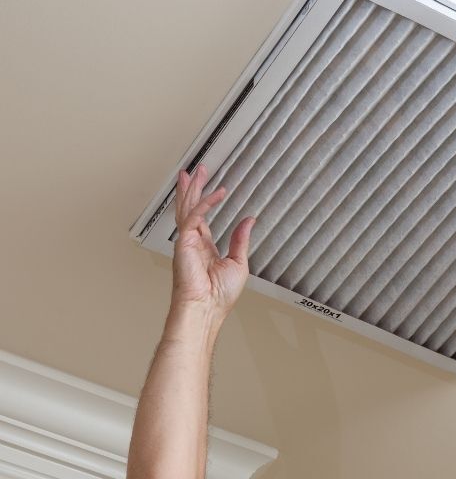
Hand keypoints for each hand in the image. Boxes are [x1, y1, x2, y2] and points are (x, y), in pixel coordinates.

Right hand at [171, 164, 255, 319]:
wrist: (207, 309)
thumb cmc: (219, 296)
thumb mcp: (238, 263)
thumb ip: (241, 240)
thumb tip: (249, 221)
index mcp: (203, 248)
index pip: (201, 219)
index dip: (205, 201)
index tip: (212, 188)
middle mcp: (192, 242)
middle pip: (190, 208)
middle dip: (193, 188)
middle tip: (197, 170)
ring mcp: (186, 242)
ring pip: (187, 208)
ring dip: (191, 189)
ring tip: (195, 172)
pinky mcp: (184, 243)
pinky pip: (195, 217)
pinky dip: (205, 204)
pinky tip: (217, 194)